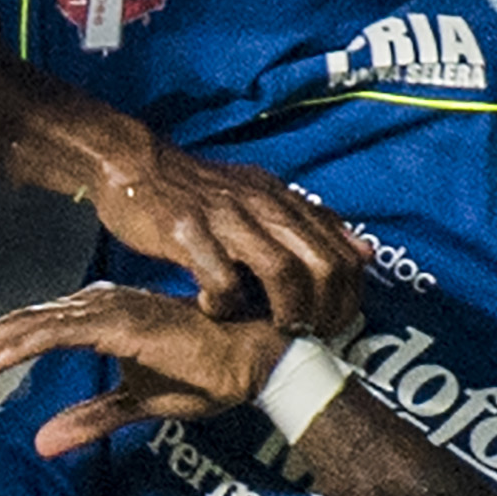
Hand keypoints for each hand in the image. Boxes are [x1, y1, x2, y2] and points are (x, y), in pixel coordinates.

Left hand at [0, 282, 287, 457]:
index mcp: (91, 322)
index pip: (22, 340)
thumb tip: (41, 445)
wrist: (258, 361)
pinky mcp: (120, 322)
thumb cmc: (205, 375)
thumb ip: (90, 420)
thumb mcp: (136, 405)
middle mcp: (91, 308)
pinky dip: (20, 345)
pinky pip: (60, 333)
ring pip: (26, 327)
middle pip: (12, 330)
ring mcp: (104, 311)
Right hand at [84, 141, 366, 334]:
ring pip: (282, 271)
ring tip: (273, 328)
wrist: (133, 163)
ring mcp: (225, 218)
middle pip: (321, 265)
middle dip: (323, 310)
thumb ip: (311, 224)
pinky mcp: (185, 232)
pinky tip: (214, 309)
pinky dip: (224, 303)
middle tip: (307, 333)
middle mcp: (262, 206)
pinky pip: (219, 278)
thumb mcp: (262, 195)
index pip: (342, 253)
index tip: (333, 322)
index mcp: (283, 201)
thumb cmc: (196, 189)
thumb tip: (364, 254)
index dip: (347, 297)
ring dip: (286, 310)